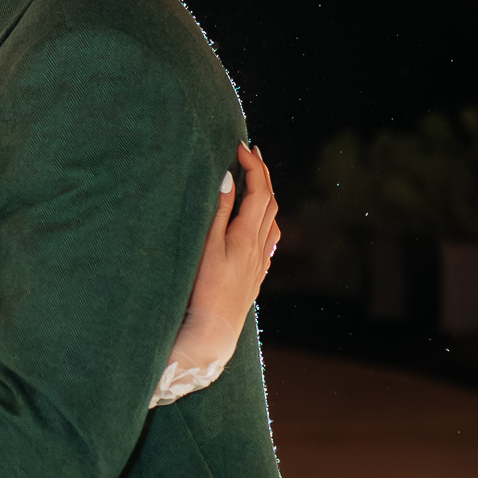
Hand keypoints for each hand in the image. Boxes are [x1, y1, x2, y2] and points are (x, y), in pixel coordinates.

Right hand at [188, 142, 279, 331]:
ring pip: (273, 219)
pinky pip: (270, 237)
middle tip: (250, 153)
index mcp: (248, 235)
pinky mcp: (257, 273)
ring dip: (266, 194)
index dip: (253, 165)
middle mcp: (260, 246)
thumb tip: (229, 178)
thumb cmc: (204, 289)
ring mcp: (261, 261)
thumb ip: (219, 211)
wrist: (215, 331)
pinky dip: (266, 218)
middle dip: (262, 173)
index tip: (241, 146)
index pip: (259, 190)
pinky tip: (257, 221)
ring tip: (253, 180)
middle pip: (270, 201)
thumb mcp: (206, 246)